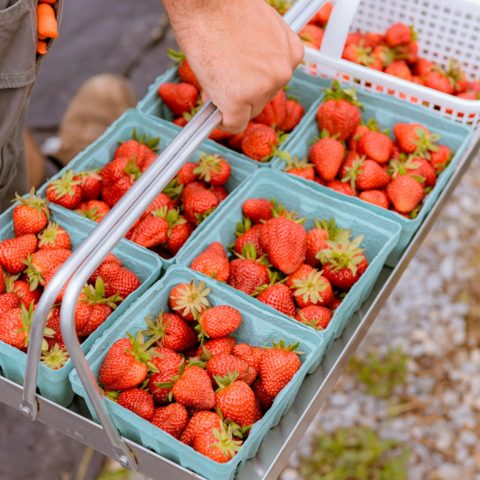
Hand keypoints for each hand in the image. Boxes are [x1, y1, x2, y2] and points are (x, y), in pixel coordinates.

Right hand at [163, 0, 303, 132]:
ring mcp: (263, 88)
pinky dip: (221, 122)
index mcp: (292, 53)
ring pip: (247, 112)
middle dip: (243, 93)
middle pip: (262, 100)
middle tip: (223, 76)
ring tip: (216, 76)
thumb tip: (247, 77)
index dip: (253, 82)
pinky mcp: (240, 100)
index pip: (274, 82)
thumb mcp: (257, 30)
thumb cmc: (224, 8)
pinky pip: (232, 124)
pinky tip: (213, 110)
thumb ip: (260, 56)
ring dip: (230, 102)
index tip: (241, 79)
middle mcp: (283, 73)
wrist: (206, 1)